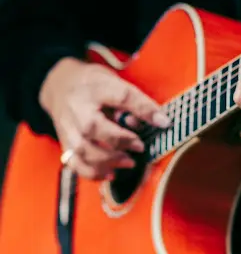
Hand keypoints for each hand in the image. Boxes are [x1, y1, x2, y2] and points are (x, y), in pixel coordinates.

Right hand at [39, 57, 169, 180]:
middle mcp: (78, 108)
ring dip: (108, 160)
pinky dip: (93, 173)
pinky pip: (75, 163)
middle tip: (140, 147)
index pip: (123, 96)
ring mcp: (68, 127)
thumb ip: (134, 100)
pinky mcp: (64, 143)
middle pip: (94, 127)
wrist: (61, 85)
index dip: (145, 109)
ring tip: (129, 162)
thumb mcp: (116, 81)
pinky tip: (111, 174)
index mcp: (96, 87)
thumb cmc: (95, 84)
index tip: (165, 122)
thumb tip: (158, 120)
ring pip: (82, 149)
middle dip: (120, 140)